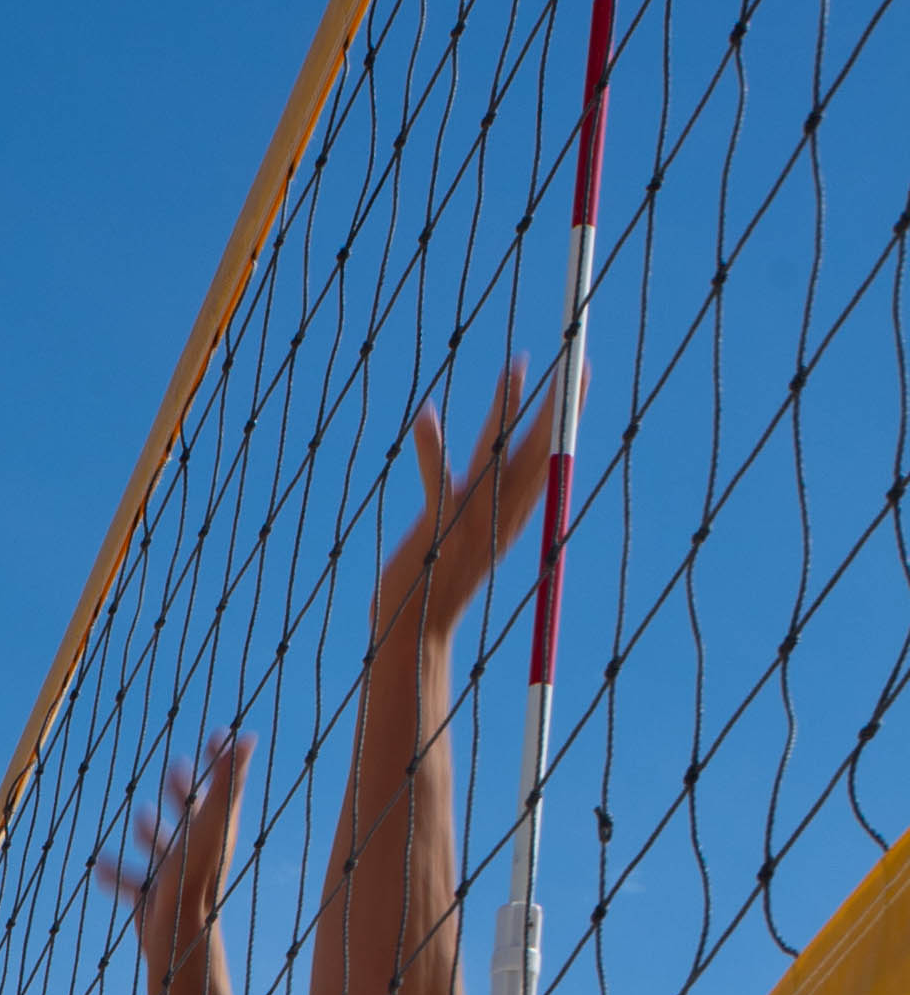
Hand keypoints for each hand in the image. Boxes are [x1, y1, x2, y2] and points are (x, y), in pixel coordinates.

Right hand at [98, 736, 251, 979]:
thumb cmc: (196, 874)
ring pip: (162, 846)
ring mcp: (173, 876)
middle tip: (178, 765)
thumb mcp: (212, 819)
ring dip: (150, 830)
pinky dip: (115, 872)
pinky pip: (132, 882)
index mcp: (215, 829)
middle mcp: (196, 851)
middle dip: (183, 791)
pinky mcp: (152, 900)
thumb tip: (249, 736)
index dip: (221, 760)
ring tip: (139, 814)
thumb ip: (227, 779)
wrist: (179, 934)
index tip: (221, 733)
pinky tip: (97, 866)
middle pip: (192, 813)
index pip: (222, 785)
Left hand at [376, 367, 553, 648]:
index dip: (564, 413)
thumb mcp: (476, 539)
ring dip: (506, 409)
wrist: (413, 637)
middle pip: (537, 451)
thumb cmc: (440, 586)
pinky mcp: (436, 530)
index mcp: (512, 515)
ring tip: (516, 365)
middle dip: (556, 404)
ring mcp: (470, 522)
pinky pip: (437, 482)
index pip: (547, 456)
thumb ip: (489, 507)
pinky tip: (427, 412)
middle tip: (574, 357)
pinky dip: (431, 448)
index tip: (581, 370)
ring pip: (496, 456)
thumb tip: (499, 478)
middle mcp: (500, 516)